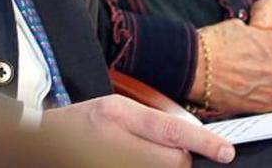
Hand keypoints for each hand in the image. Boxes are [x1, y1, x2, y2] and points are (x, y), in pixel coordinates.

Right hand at [44, 95, 233, 166]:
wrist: (46, 140)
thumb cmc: (83, 123)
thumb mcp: (115, 110)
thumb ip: (149, 122)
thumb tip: (190, 139)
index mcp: (117, 114)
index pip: (170, 130)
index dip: (203, 142)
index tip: (225, 151)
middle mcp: (115, 140)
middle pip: (173, 160)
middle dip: (176, 159)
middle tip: (157, 152)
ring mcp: (111, 161)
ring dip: (162, 167)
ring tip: (141, 157)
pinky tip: (134, 161)